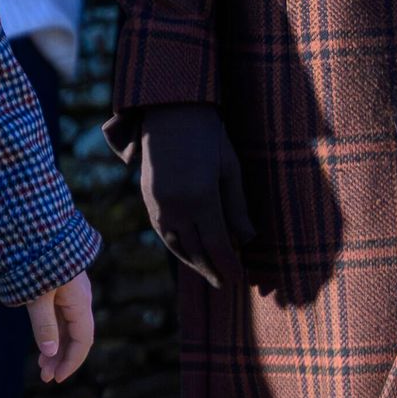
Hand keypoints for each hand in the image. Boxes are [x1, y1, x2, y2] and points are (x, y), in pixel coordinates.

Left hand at [27, 271, 97, 381]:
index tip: (57, 378)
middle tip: (45, 377)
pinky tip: (44, 345)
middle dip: (62, 358)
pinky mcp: (59, 289)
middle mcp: (79, 299)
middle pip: (76, 336)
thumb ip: (44, 325)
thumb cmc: (35, 260)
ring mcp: (70, 294)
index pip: (83, 340)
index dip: (72, 361)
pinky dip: (52, 332)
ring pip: (67, 328)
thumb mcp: (36, 295)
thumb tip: (50, 353)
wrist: (33, 228)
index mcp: (80, 301)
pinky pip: (60, 317)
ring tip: (41, 367)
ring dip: (56, 348)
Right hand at [130, 101, 253, 288]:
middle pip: (195, 250)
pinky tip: (187, 252)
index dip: (228, 264)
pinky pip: (162, 232)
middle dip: (212, 269)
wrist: (171, 113)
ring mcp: (158, 203)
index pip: (216, 244)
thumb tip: (248, 239)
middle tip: (226, 284)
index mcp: (201, 197)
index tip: (240, 278)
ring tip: (208, 273)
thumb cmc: (209, 137)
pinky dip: (176, 246)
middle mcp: (176, 205)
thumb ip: (237, 207)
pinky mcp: (148, 198)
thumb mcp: (231, 169)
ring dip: (192, 262)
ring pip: (175, 244)